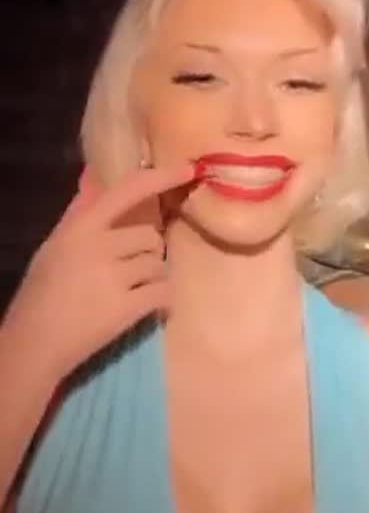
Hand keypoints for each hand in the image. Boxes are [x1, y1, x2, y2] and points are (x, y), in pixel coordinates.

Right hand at [2, 164, 195, 380]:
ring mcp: (114, 278)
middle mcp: (99, 247)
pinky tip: (149, 305)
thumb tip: (93, 174)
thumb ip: (79, 211)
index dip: (161, 177)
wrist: (35, 342)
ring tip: (130, 291)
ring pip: (159, 264)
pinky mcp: (127, 308)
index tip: (189, 170)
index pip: (127, 191)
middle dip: (148, 252)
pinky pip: (164, 292)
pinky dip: (162, 299)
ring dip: (153, 276)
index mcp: (80, 228)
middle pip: (151, 236)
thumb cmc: (42, 292)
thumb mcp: (55, 244)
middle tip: (129, 270)